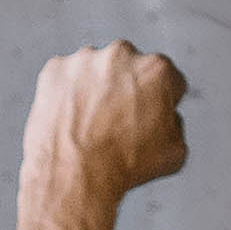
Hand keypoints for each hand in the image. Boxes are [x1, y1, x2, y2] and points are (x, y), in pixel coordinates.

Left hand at [25, 40, 189, 202]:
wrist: (74, 176)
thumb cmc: (124, 166)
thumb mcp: (175, 151)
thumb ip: (176, 122)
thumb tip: (166, 116)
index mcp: (157, 69)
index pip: (168, 80)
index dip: (161, 103)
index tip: (149, 117)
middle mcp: (122, 54)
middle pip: (130, 69)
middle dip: (127, 89)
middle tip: (117, 122)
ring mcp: (85, 59)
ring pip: (96, 71)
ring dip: (96, 89)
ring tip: (90, 125)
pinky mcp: (55, 69)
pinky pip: (65, 79)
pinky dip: (67, 94)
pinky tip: (70, 120)